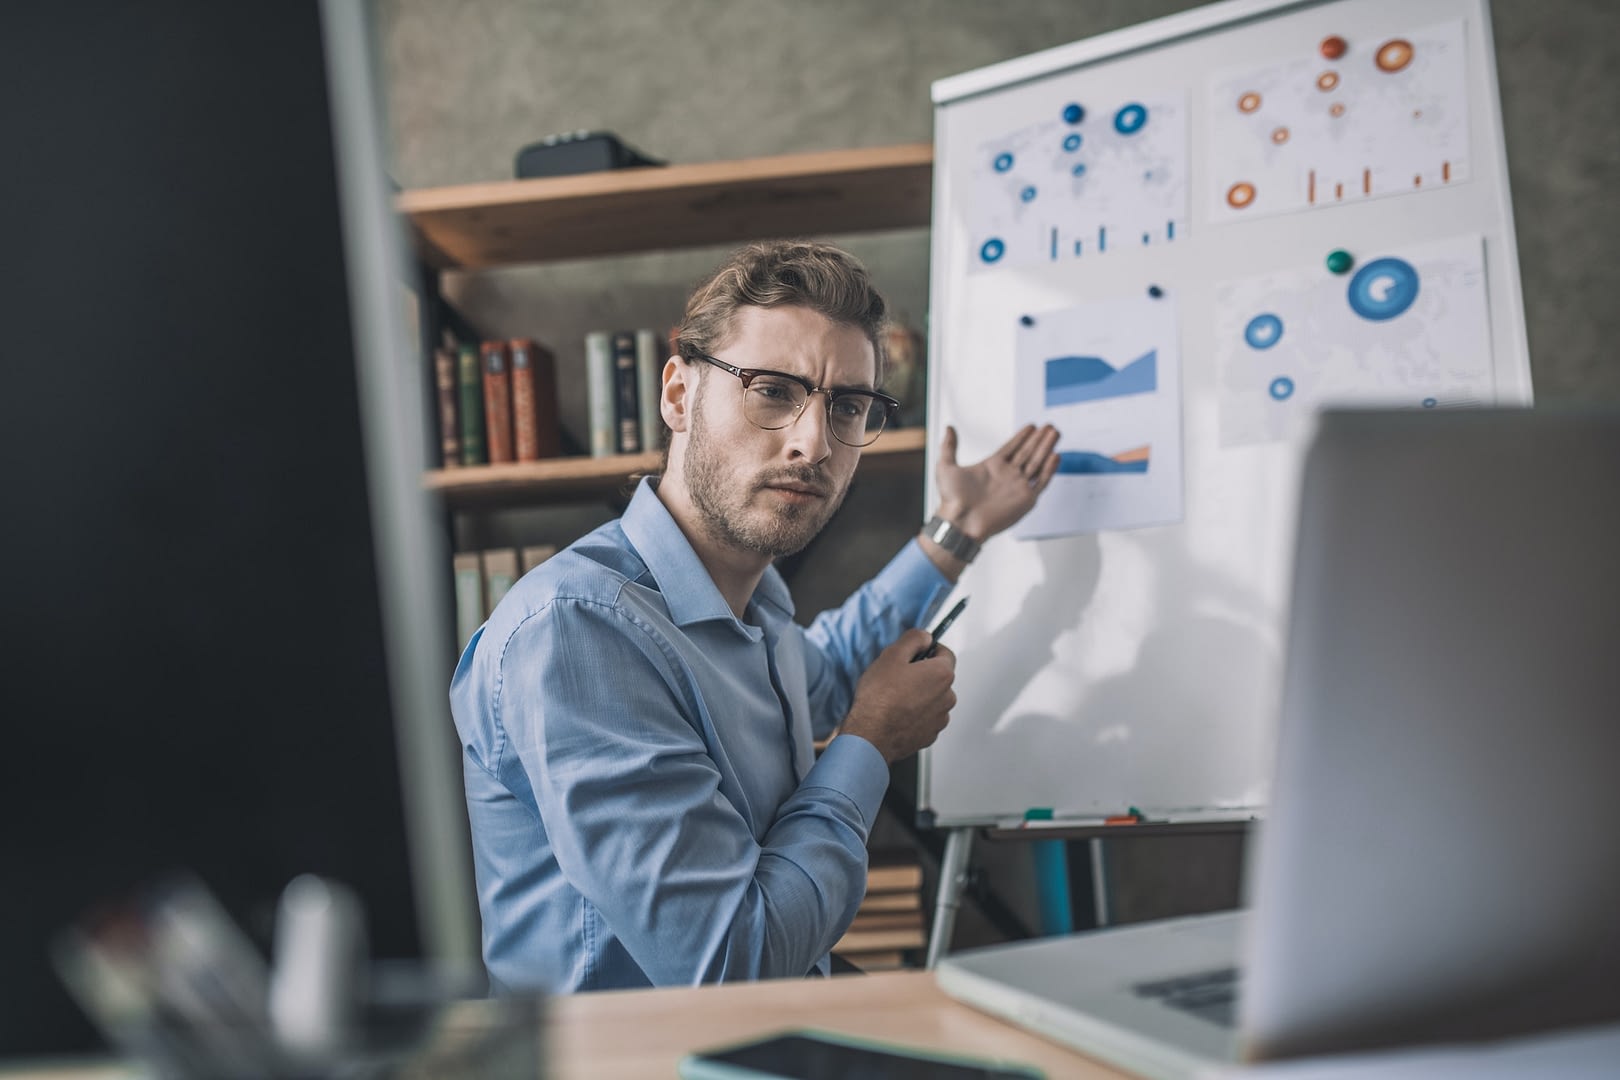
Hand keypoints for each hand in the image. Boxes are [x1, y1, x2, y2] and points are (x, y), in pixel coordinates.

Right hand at [839, 629, 956, 763]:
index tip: (917, 652)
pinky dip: (916, 714)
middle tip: (899, 676)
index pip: (945, 653)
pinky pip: (927, 718)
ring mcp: (940, 718)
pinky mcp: (930, 734)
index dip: (930, 650)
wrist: (871, 735)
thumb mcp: (892, 655)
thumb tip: (924, 636)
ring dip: (920, 695)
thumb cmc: (879, 698)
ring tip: (896, 697)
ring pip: (933, 698)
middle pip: (939, 677)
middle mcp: (947, 697)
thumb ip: (913, 639)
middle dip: (923, 674)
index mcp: (942, 674)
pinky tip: (898, 713)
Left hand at [935, 423, 1060, 540]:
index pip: (1012, 447)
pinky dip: (1049, 469)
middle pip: (1028, 452)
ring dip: (1046, 448)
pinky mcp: (1025, 500)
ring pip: (1037, 463)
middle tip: (1049, 426)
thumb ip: (949, 446)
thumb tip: (949, 429)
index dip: (1022, 437)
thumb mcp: (946, 467)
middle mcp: (1006, 476)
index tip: (1032, 426)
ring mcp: (1017, 487)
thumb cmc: (952, 500)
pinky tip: (1055, 456)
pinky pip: (1042, 482)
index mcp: (992, 466)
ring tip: (1055, 434)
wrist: (960, 522)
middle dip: (1039, 439)